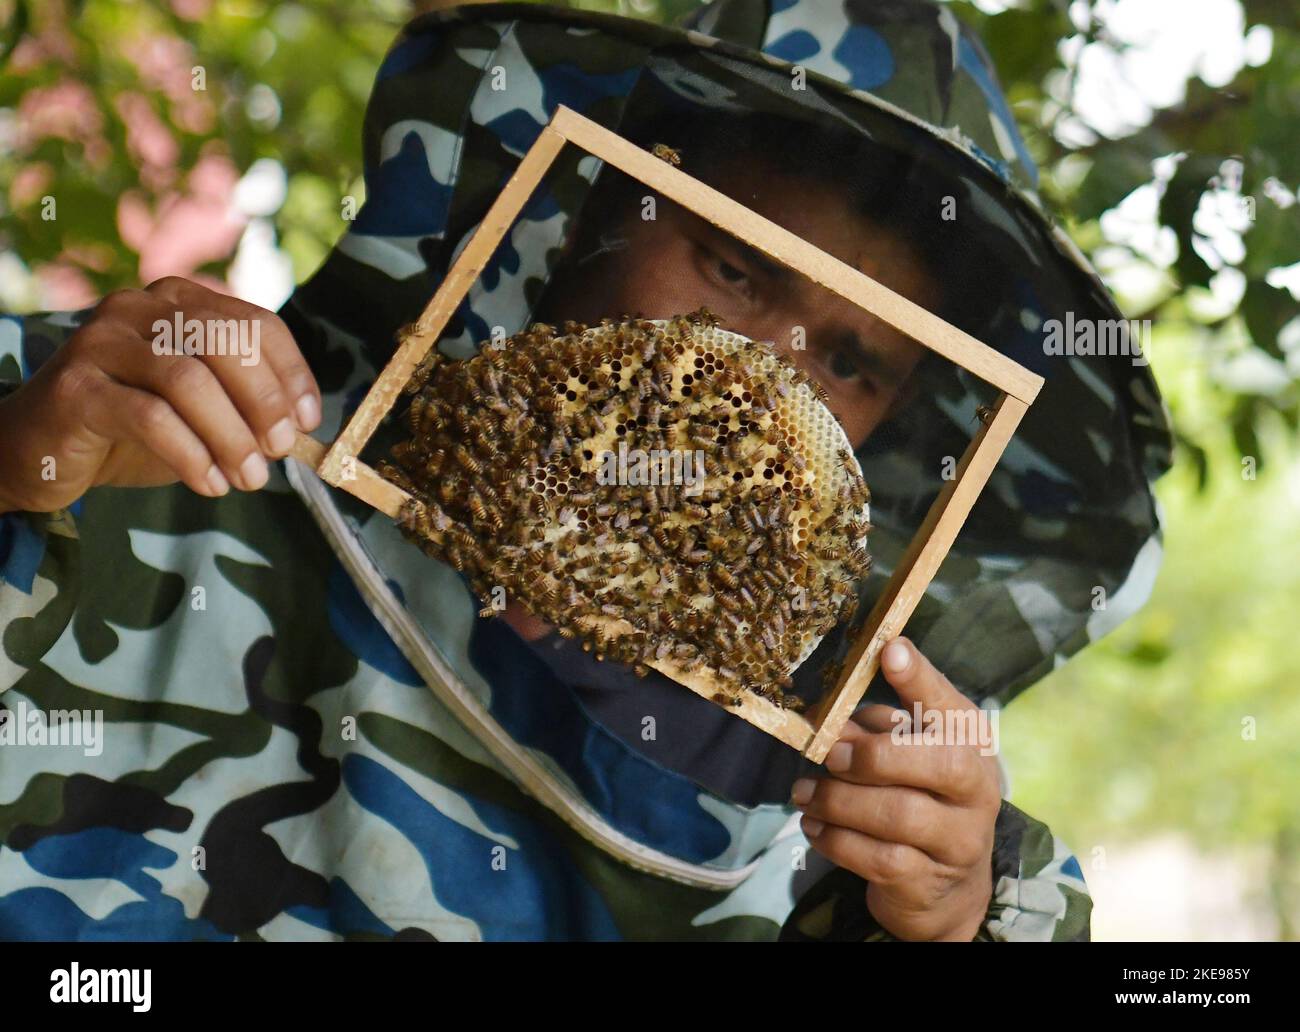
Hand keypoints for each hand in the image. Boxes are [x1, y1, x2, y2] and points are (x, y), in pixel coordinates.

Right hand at [0, 277, 320, 513]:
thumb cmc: (131, 428)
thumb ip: (245, 409)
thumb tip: (299, 430)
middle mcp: (139, 308)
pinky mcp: (75, 387)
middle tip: (282, 451)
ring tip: (248, 479)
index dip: (291, 372)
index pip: (254, 322)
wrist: (39, 449)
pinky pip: (149, 416)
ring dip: (230, 436)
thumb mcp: (201, 412)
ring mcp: (101, 342)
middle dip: (264, 401)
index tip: (310, 421)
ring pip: (187, 380)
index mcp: (179, 302)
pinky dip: (191, 455)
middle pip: (223, 342)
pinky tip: (210, 484)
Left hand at [791, 637, 1001, 940]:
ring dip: (839, 801)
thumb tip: (836, 720)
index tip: (888, 650)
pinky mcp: (928, 883)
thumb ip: (877, 731)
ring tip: (804, 792)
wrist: (945, 887)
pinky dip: (836, 840)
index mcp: (970, 746)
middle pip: (937, 765)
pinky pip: (879, 860)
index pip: (952, 707)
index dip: (921, 678)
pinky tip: (814, 827)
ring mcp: (958, 841)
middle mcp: (976, 791)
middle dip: (872, 755)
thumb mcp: (907, 756)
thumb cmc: (920, 799)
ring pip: (899, 815)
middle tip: (828, 754)